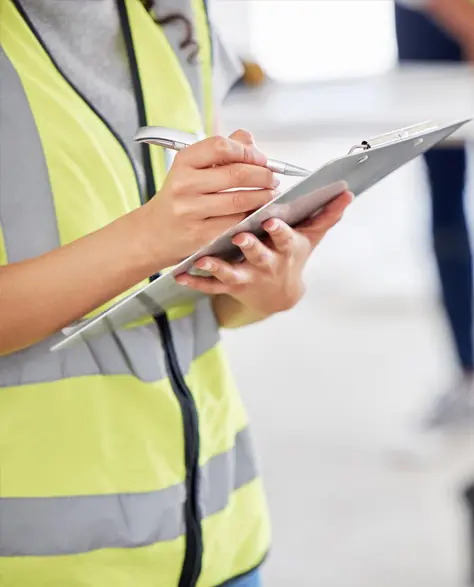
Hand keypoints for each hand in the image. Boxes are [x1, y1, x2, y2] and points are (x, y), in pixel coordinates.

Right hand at [139, 129, 278, 268]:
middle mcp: (184, 184)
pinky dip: (251, 216)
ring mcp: (191, 211)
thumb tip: (251, 141)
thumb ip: (222, 151)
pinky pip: (235, 222)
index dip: (248, 152)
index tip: (263, 159)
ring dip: (262, 197)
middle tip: (273, 178)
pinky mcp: (200, 234)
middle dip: (263, 175)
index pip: (221, 147)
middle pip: (236, 174)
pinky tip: (257, 212)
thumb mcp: (192, 169)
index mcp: (183, 162)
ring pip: (239, 200)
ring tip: (270, 194)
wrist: (154, 232)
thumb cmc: (180, 196)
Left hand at [175, 191, 352, 315]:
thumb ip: (326, 215)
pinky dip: (197, 282)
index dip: (279, 231)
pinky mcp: (231, 286)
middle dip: (250, 247)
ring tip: (203, 259)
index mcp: (286, 249)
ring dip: (218, 267)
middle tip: (239, 235)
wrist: (279, 293)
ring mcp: (248, 277)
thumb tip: (347, 193)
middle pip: (258, 256)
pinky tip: (181, 275)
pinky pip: (212, 286)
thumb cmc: (292, 257)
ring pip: (232, 273)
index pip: (285, 238)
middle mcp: (267, 265)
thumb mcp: (310, 237)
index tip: (272, 220)